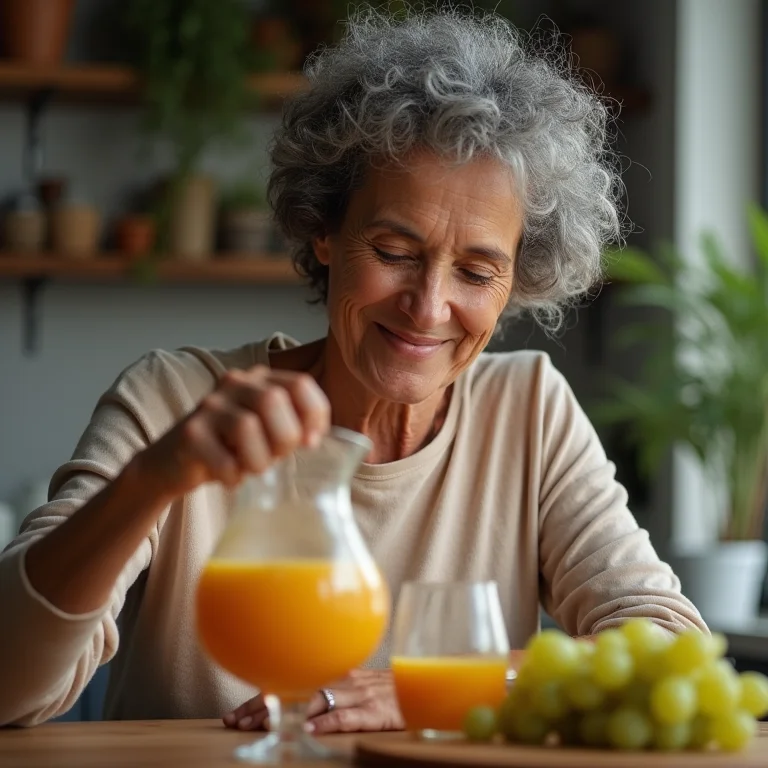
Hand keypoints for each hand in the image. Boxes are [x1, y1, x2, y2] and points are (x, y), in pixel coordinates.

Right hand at [135, 366, 330, 500]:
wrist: (172, 464)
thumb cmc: (230, 448)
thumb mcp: (266, 432)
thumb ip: (293, 427)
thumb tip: (331, 442)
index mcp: (259, 379)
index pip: (300, 384)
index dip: (314, 414)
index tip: (312, 443)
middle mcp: (234, 383)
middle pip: (274, 401)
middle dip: (284, 439)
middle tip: (276, 459)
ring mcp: (208, 405)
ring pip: (248, 427)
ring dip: (259, 461)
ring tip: (252, 470)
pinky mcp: (189, 433)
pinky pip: (224, 459)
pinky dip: (234, 476)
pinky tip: (230, 478)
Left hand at [223, 669, 403, 733]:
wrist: (422, 690)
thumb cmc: (385, 691)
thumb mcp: (352, 684)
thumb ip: (324, 687)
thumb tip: (286, 697)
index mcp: (333, 673)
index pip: (290, 683)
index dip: (259, 697)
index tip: (234, 713)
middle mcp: (342, 680)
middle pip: (295, 691)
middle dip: (263, 708)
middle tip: (236, 723)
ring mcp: (359, 694)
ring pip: (314, 701)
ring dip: (284, 714)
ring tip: (259, 726)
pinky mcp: (377, 711)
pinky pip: (349, 716)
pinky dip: (328, 721)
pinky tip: (309, 729)